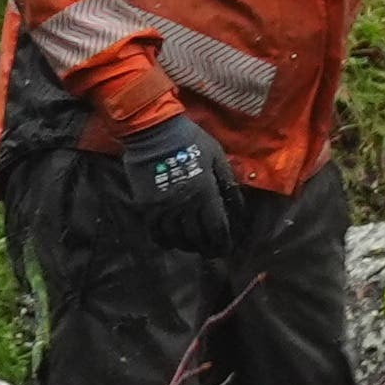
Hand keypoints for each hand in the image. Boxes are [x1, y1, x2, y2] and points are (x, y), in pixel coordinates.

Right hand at [113, 113, 230, 252]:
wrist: (154, 132)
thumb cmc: (192, 141)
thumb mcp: (218, 158)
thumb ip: (228, 184)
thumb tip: (239, 208)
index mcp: (205, 193)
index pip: (216, 228)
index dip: (223, 242)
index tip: (227, 248)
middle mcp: (183, 205)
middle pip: (197, 238)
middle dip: (208, 248)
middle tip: (214, 251)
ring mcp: (162, 207)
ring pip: (176, 238)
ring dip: (188, 246)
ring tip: (195, 246)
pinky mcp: (145, 205)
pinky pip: (155, 232)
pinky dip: (165, 241)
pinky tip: (172, 242)